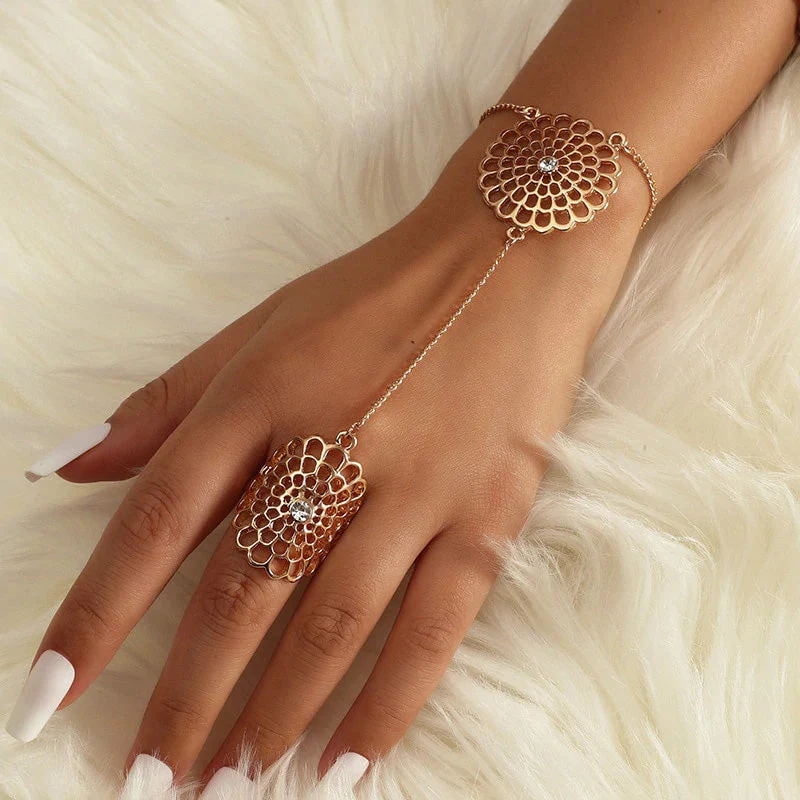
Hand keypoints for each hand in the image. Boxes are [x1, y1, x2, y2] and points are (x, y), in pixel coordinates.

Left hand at [23, 118, 643, 791]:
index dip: (97, 613)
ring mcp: (418, 480)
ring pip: (331, 622)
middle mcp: (334, 440)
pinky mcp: (488, 508)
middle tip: (149, 782)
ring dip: (272, 716)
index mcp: (262, 390)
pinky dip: (387, 704)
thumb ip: (167, 400)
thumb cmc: (379, 291)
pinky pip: (433, 624)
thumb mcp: (263, 325)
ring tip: (230, 787)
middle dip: (185, 699)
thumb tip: (67, 464)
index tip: (52, 695)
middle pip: (241, 591)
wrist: (511, 253)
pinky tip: (345, 769)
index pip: (159, 518)